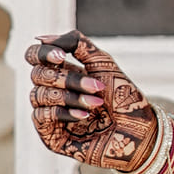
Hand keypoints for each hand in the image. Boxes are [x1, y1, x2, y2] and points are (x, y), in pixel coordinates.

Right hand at [26, 32, 154, 169]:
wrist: (139, 130)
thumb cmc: (125, 97)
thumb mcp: (103, 63)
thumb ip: (77, 44)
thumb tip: (41, 38)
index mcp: (63, 72)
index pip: (34, 56)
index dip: (42, 53)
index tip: (62, 56)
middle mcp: (53, 91)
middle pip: (37, 75)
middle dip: (67, 79)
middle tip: (96, 86)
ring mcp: (50, 114)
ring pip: (38, 95)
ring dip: (70, 97)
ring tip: (97, 104)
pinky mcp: (51, 135)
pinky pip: (40, 117)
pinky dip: (63, 112)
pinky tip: (84, 116)